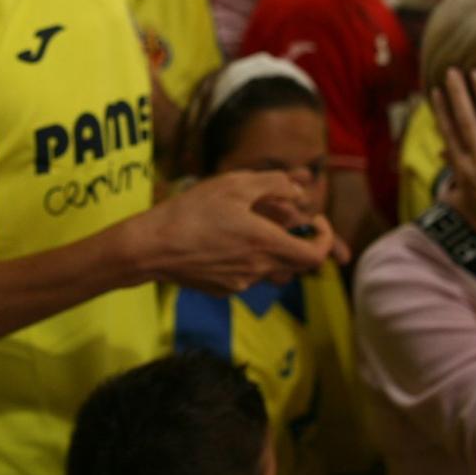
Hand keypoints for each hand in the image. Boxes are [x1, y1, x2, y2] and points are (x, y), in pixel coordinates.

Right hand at [133, 170, 335, 295]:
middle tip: (280, 216)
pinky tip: (222, 239)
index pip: (316, 255)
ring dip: (270, 247)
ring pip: (271, 267)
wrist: (150, 248)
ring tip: (248, 224)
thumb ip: (274, 184)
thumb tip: (299, 191)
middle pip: (296, 262)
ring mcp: (240, 283)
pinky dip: (247, 257)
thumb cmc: (190, 212)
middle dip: (296, 238)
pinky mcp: (223, 289)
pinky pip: (247, 274)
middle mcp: (259, 269)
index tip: (316, 220)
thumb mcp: (233, 185)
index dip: (325, 238)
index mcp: (267, 244)